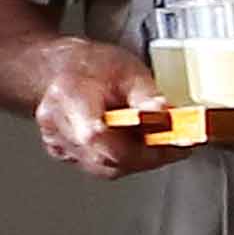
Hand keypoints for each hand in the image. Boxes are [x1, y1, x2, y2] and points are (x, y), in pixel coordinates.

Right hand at [28, 36, 159, 173]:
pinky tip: (139, 144)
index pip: (96, 134)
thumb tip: (166, 116)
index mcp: (70, 95)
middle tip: (176, 143)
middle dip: (147, 154)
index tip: (167, 140)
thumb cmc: (96, 66)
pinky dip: (126, 160)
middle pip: (105, 156)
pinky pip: (100, 167)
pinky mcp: (64, 153)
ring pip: (105, 167)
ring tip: (160, 141)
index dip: (135, 146)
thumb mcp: (130, 71)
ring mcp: (57, 140)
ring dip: (140, 159)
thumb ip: (148, 96)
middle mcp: (56, 122)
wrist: (67, 68)